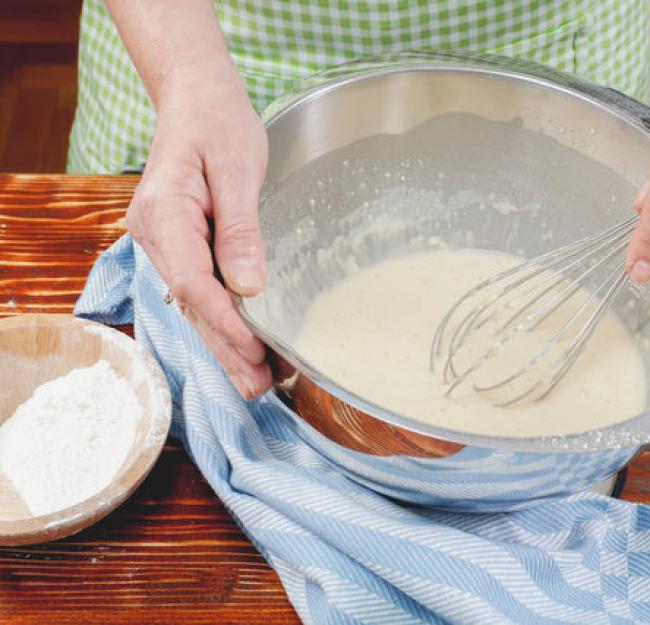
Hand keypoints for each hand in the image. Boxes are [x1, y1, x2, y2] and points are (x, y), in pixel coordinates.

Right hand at [127, 67, 271, 398]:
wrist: (197, 102)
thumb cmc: (219, 124)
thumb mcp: (238, 168)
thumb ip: (241, 228)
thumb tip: (248, 286)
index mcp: (165, 212)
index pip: (194, 280)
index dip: (225, 321)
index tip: (256, 349)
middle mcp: (155, 234)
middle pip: (191, 303)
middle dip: (226, 349)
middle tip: (257, 388)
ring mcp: (163, 243)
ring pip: (194, 305)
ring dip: (224, 345)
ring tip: (253, 384)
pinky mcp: (180, 246)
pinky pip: (199, 291)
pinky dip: (221, 322)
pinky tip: (242, 348)